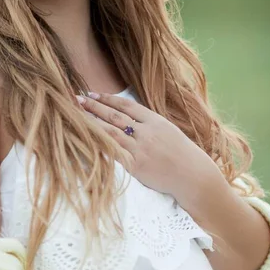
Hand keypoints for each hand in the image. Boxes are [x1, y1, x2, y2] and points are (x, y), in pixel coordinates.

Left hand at [76, 92, 221, 207]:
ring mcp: (141, 149)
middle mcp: (146, 132)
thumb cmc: (183, 156)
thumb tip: (133, 119)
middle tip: (77, 98)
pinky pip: (114, 153)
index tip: (93, 93)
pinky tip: (87, 140)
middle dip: (94, 106)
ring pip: (111, 133)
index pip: (127, 106)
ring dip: (92, 123)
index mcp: (155, 121)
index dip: (108, 99)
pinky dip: (100, 145)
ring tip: (77, 116)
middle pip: (115, 116)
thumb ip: (151, 125)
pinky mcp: (136, 166)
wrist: (192, 176)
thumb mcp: (170, 132)